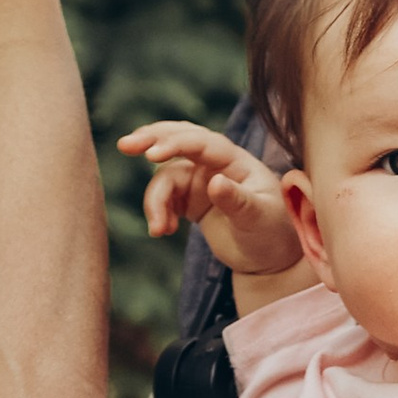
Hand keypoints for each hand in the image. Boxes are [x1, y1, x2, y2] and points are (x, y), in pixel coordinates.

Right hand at [119, 121, 300, 276]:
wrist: (271, 257)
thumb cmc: (273, 232)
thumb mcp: (259, 218)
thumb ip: (237, 200)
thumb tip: (215, 183)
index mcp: (235, 159)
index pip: (200, 142)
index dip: (175, 144)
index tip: (151, 155)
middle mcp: (215, 164)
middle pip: (177, 139)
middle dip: (150, 140)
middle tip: (124, 146)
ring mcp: (200, 180)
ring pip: (165, 177)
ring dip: (155, 201)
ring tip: (158, 230)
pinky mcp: (190, 200)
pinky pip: (165, 198)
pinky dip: (158, 212)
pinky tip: (162, 232)